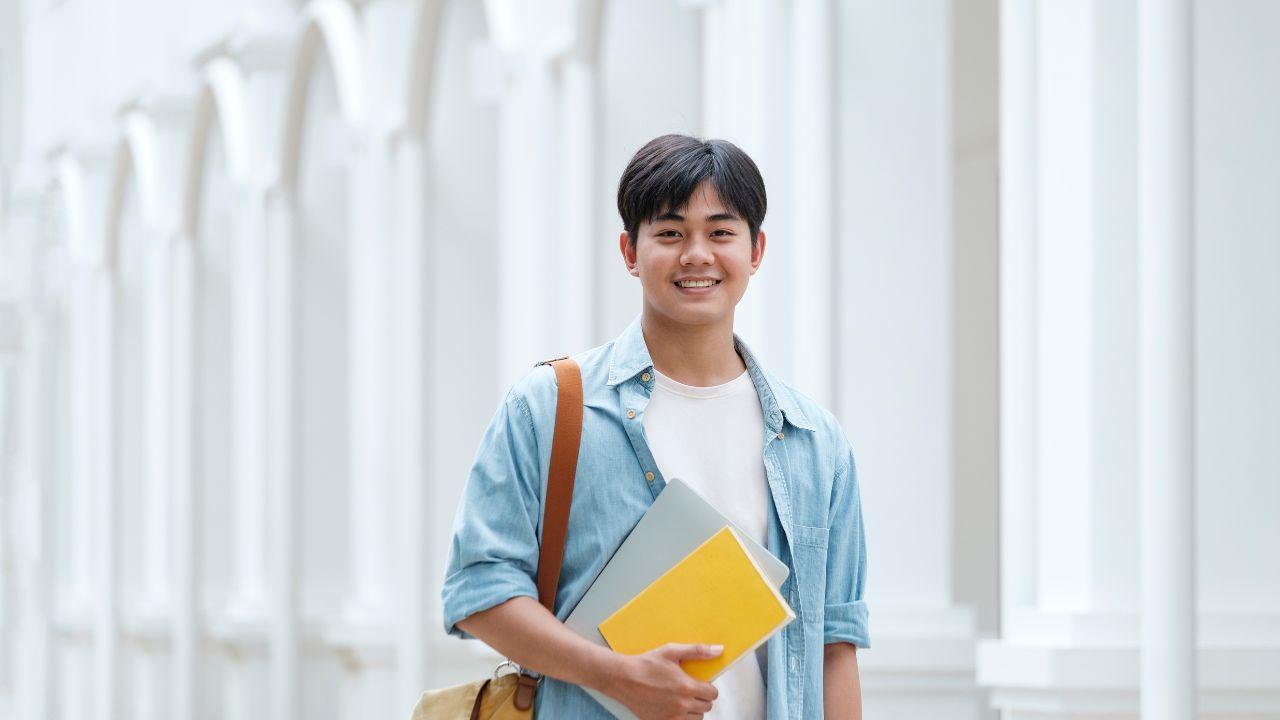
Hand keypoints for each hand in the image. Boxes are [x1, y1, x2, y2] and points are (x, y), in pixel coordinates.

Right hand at [603, 643, 722, 718]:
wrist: (623, 678)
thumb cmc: (646, 664)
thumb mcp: (672, 651)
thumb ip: (697, 651)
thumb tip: (718, 650)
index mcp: (687, 687)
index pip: (713, 694)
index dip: (708, 687)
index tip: (701, 683)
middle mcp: (681, 705)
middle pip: (706, 707)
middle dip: (702, 697)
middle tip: (690, 689)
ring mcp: (672, 717)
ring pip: (696, 718)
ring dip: (693, 709)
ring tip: (682, 698)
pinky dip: (681, 717)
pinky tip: (672, 706)